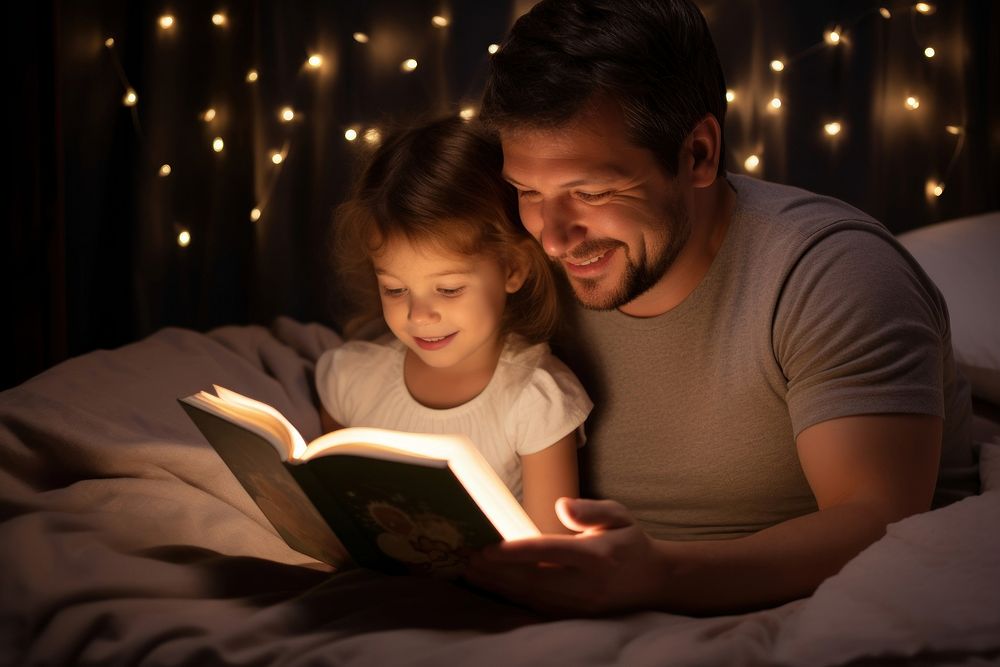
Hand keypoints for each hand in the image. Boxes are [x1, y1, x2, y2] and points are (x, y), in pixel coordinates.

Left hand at [464, 497, 663, 614]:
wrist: (655, 582)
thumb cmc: (630, 542)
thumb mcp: (619, 515)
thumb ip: (591, 510)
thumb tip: (561, 505)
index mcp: (597, 556)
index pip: (549, 552)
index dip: (516, 552)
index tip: (487, 548)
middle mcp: (587, 584)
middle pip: (533, 580)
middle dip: (497, 572)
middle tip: (467, 559)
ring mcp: (580, 605)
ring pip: (532, 598)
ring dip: (499, 587)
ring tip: (470, 573)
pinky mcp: (576, 616)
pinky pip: (538, 609)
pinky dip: (512, 599)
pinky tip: (492, 588)